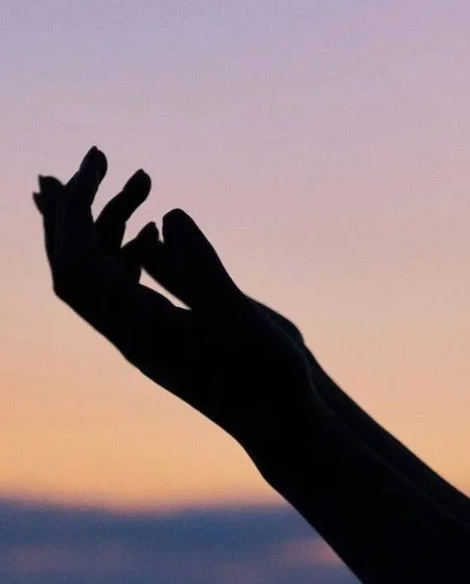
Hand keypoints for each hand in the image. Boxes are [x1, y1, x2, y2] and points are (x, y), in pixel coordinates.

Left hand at [35, 148, 319, 443]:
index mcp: (139, 329)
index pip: (79, 259)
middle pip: (71, 264)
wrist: (284, 426)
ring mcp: (144, 337)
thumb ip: (203, 267)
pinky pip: (124, 290)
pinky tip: (152, 232)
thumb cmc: (269, 377)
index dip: (78, 205)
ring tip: (139, 182)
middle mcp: (130, 333)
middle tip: (93, 157)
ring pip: (98, 274)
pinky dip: (126, 251)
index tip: (96, 161)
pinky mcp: (163, 339)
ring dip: (107, 223)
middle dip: (75, 207)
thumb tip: (169, 216)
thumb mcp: (241, 316)